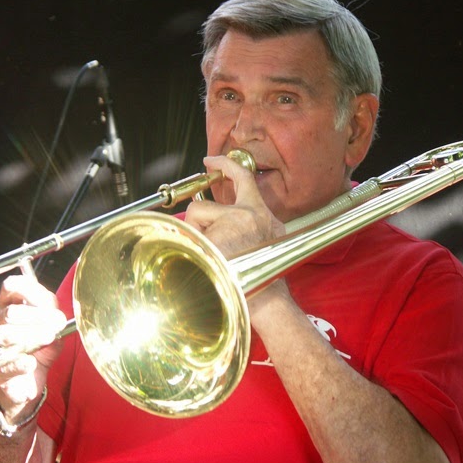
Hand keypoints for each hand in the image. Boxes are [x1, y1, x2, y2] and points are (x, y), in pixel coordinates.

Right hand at [0, 275, 65, 411]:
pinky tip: (31, 362)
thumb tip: (56, 314)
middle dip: (38, 316)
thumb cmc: (38, 348)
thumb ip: (52, 313)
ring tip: (48, 338)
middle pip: (11, 312)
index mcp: (7, 306)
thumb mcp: (50, 325)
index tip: (50, 304)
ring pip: (4, 334)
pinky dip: (21, 362)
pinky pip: (5, 363)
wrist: (30, 381)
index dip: (32, 292)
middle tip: (57, 323)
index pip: (11, 286)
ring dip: (31, 335)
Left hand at [185, 154, 292, 331]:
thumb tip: (232, 217)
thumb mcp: (271, 239)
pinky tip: (210, 268)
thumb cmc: (269, 277)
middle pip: (201, 209)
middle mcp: (247, 215)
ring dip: (197, 242)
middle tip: (201, 240)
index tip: (211, 161)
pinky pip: (191, 241)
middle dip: (193, 228)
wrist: (271, 302)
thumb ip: (254, 221)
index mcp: (261, 213)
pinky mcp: (217, 240)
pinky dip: (194, 254)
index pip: (243, 177)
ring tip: (216, 260)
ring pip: (193, 226)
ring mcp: (231, 226)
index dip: (225, 165)